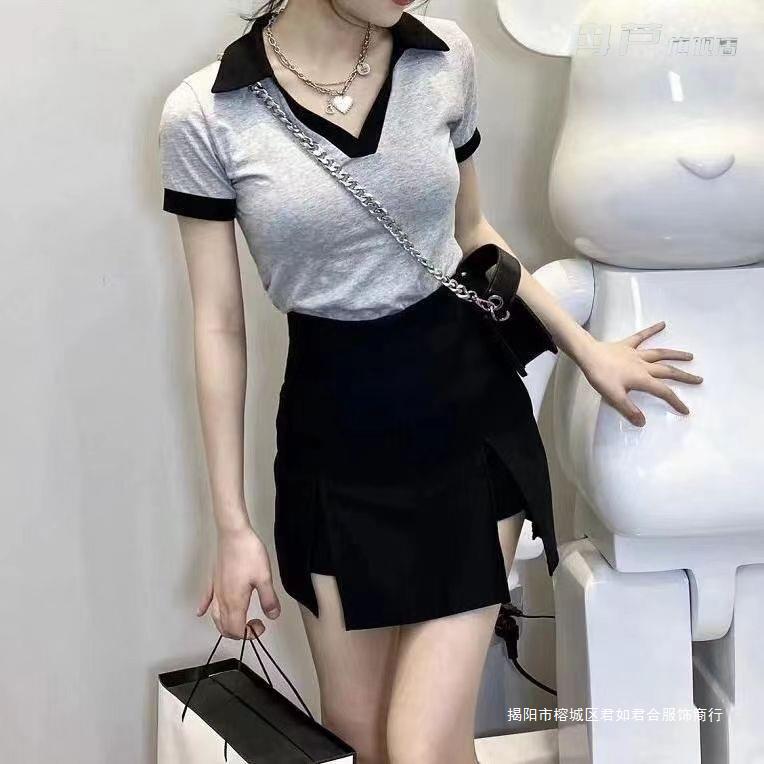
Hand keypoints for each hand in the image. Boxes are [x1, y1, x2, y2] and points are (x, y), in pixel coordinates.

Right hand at [197, 525, 280, 639]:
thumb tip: (272, 616)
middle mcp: (222, 599)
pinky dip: (204, 609)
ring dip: (224, 625)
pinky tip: (201, 612)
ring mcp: (215, 590)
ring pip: (215, 617)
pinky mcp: (213, 580)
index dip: (249, 635)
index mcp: (234, 601)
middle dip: (238, 633)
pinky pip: (206, 599)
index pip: (237, 630)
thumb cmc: (248, 553)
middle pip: (224, 627)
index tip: (261, 627)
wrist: (233, 534)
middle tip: (253, 625)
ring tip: (236, 624)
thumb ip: (268, 599)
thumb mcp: (264, 578)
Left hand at [577, 321, 702, 426]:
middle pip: (668, 371)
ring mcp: (636, 353)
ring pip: (660, 354)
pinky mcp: (627, 345)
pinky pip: (642, 336)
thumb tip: (643, 422)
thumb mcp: (614, 397)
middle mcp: (643, 365)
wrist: (588, 355)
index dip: (675, 401)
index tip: (686, 410)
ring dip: (676, 355)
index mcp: (642, 379)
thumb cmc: (600, 377)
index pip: (663, 392)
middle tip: (699, 380)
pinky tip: (663, 323)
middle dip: (684, 377)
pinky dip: (652, 330)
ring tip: (691, 356)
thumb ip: (629, 409)